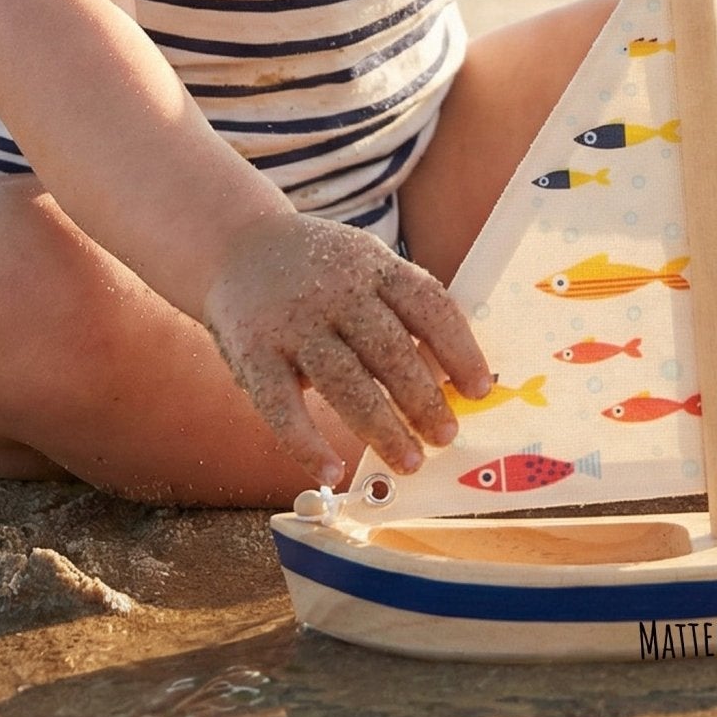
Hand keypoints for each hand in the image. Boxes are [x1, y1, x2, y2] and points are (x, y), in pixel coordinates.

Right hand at [203, 214, 491, 484]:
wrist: (236, 246)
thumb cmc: (319, 270)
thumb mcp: (366, 267)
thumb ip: (401, 311)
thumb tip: (450, 378)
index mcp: (374, 266)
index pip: (429, 306)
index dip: (459, 350)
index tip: (480, 390)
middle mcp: (336, 291)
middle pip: (390, 350)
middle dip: (424, 399)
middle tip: (447, 436)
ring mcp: (292, 323)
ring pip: (345, 383)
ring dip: (382, 428)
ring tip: (410, 461)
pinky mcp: (252, 353)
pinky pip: (281, 406)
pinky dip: (306, 443)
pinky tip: (331, 470)